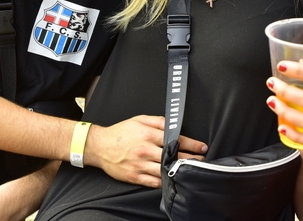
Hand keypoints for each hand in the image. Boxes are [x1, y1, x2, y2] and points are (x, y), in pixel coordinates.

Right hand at [86, 115, 207, 187]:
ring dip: (180, 171)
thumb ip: (158, 121)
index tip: (201, 147)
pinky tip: (173, 179)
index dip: (192, 144)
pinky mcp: (135, 176)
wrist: (100, 147)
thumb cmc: (120, 133)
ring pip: (165, 171)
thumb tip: (173, 124)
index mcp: (148, 135)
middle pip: (174, 157)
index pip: (176, 140)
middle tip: (202, 160)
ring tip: (191, 171)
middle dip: (191, 159)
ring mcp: (140, 165)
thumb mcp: (140, 120)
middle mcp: (146, 150)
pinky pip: (154, 182)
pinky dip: (165, 181)